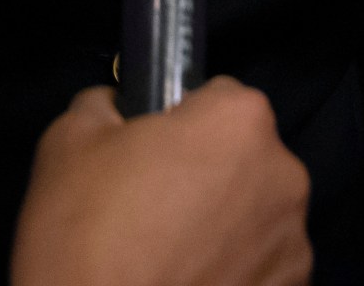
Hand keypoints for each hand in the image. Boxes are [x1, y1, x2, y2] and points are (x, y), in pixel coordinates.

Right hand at [11, 80, 311, 285]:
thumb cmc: (85, 237)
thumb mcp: (68, 141)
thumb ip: (107, 106)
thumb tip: (119, 106)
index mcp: (239, 122)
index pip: (219, 97)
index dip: (180, 122)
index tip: (150, 153)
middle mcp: (284, 176)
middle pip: (246, 159)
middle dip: (208, 175)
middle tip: (151, 207)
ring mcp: (295, 245)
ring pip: (256, 216)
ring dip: (225, 227)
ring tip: (167, 255)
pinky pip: (262, 268)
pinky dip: (235, 273)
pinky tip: (188, 282)